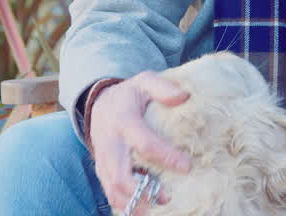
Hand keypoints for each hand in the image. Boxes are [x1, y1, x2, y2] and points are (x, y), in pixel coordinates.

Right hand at [90, 72, 190, 214]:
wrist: (99, 102)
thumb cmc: (130, 94)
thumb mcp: (145, 81)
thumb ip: (163, 87)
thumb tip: (184, 96)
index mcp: (124, 121)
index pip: (145, 143)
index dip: (166, 156)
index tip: (187, 167)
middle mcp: (111, 143)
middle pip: (121, 174)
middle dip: (142, 190)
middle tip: (167, 198)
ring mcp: (103, 158)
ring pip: (112, 187)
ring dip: (132, 201)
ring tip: (155, 208)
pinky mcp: (102, 168)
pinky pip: (109, 190)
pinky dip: (122, 202)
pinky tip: (141, 208)